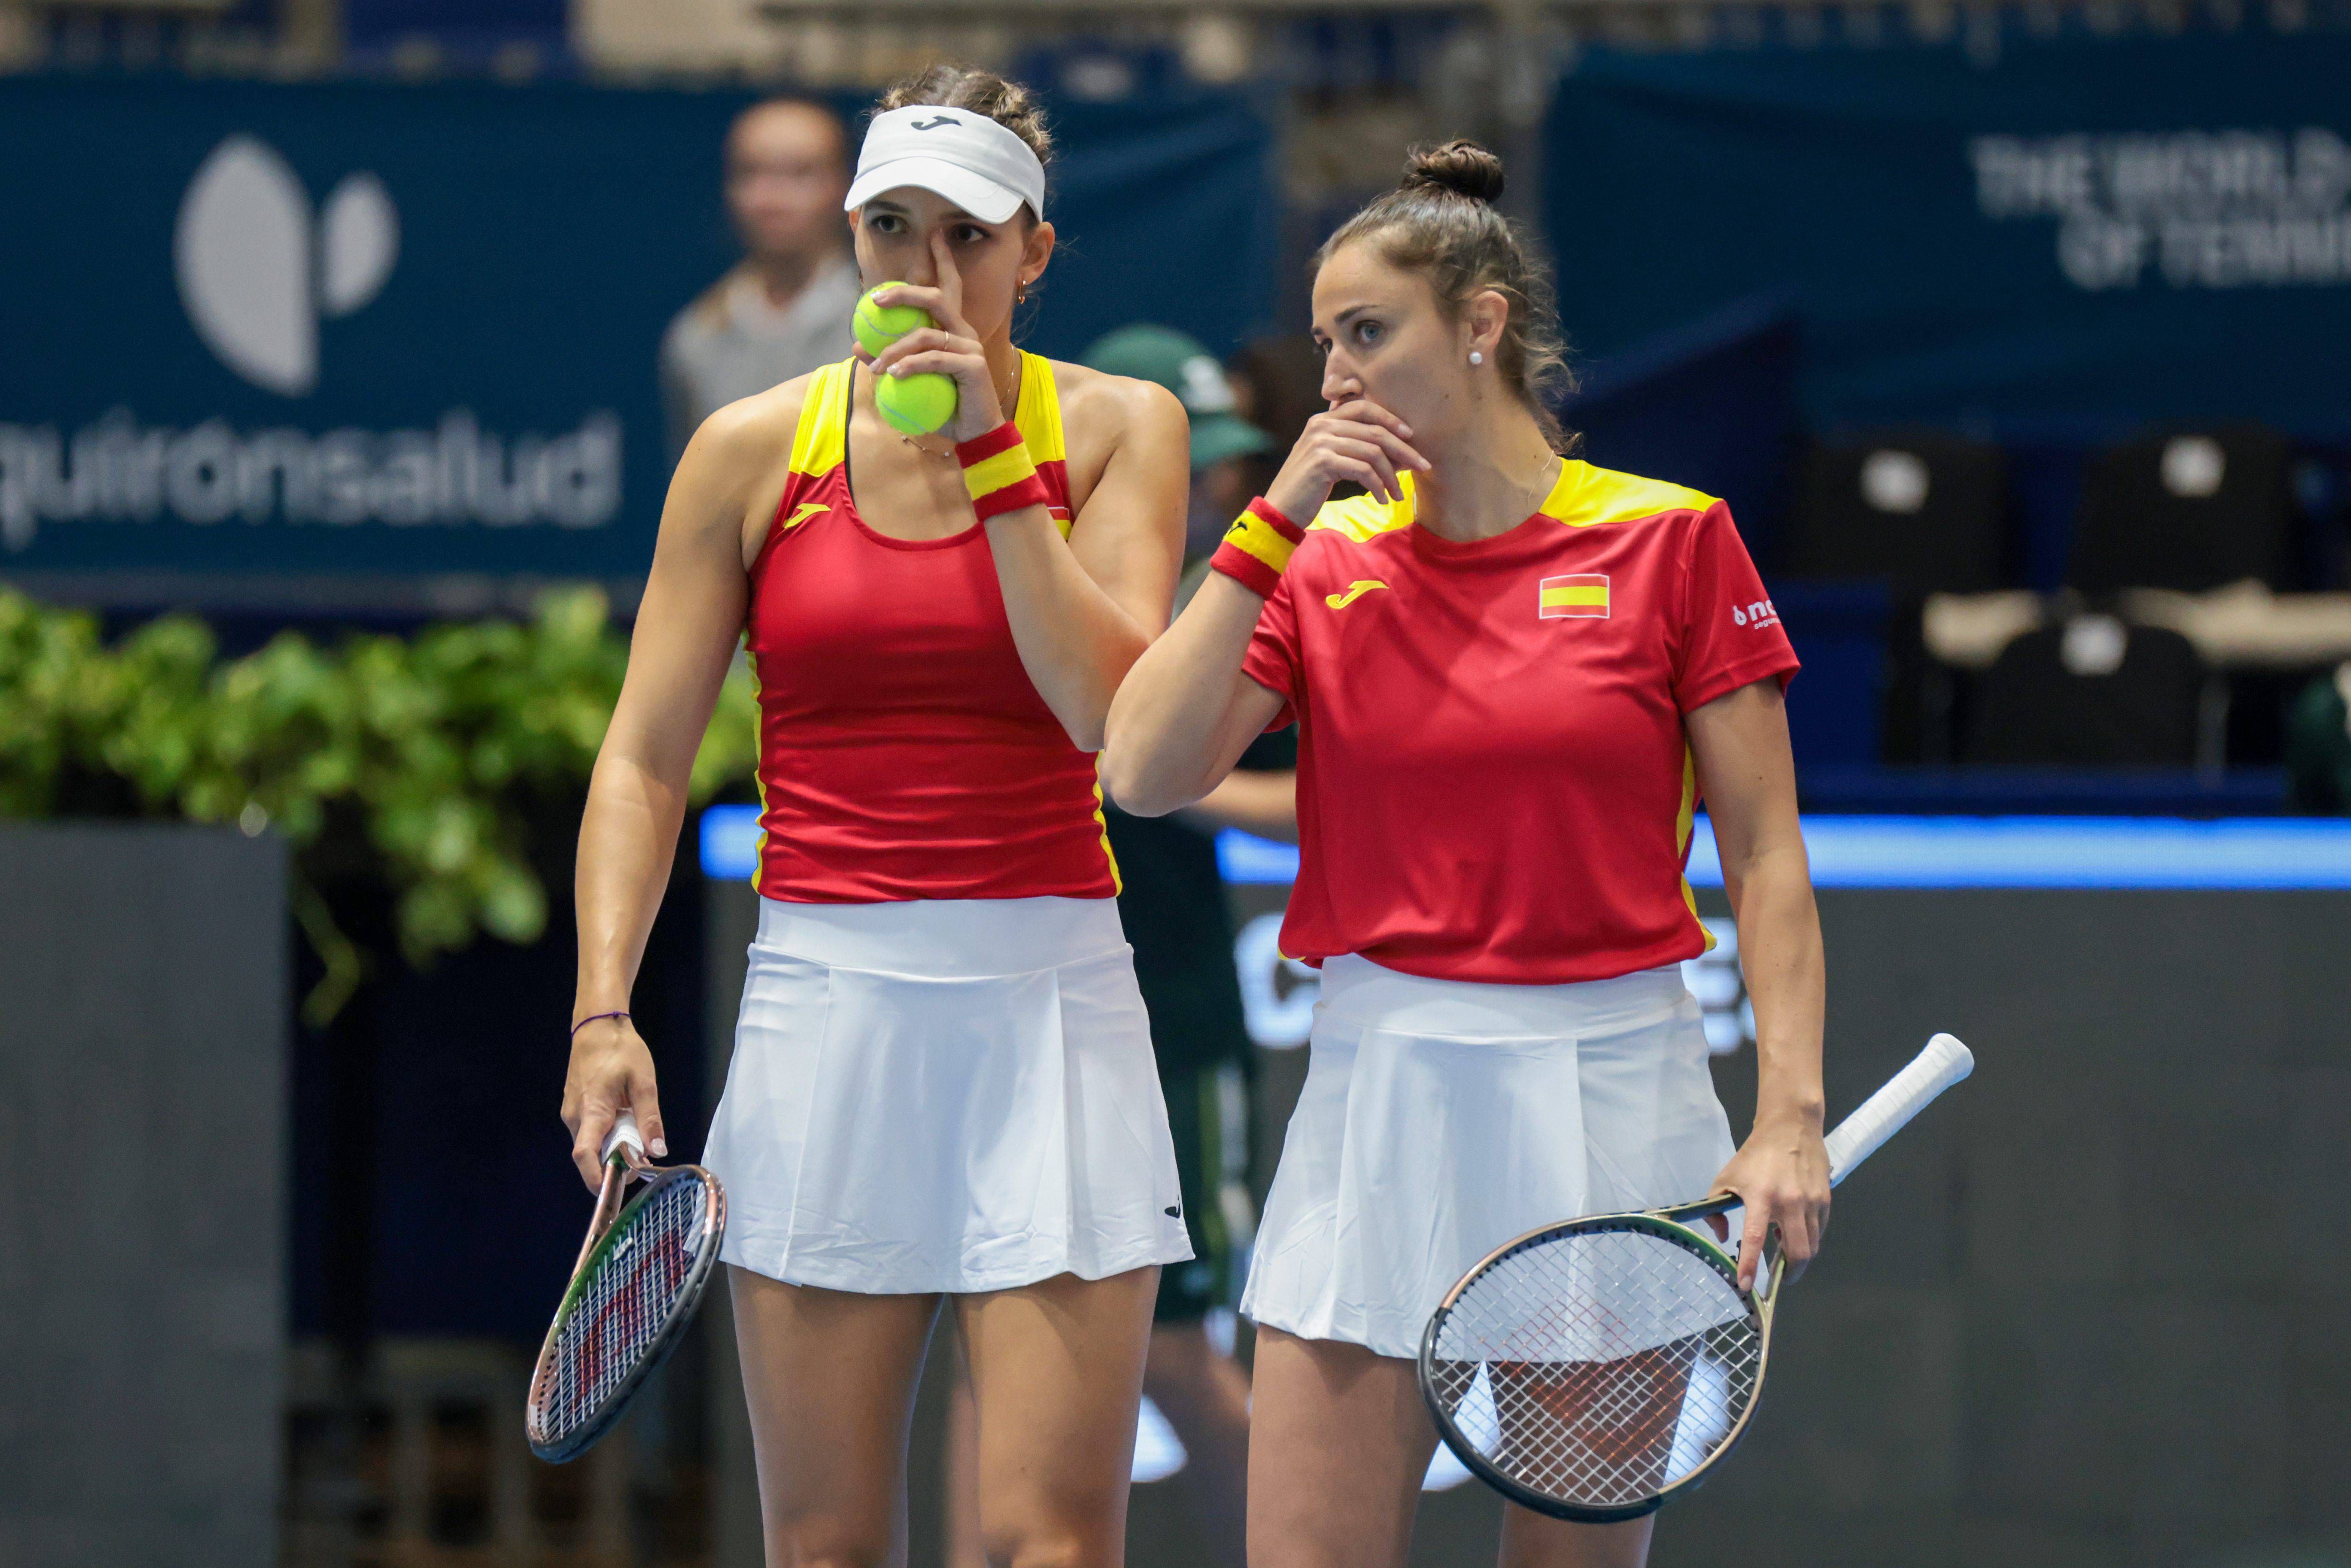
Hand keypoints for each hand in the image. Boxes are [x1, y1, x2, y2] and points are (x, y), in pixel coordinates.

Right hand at [560, 1015, 665, 1191]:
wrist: (596, 1026)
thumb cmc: (621, 1050)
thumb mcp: (643, 1081)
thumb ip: (649, 1118)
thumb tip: (657, 1151)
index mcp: (591, 1110)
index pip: (585, 1155)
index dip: (595, 1179)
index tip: (611, 1193)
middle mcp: (575, 1116)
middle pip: (590, 1154)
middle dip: (613, 1165)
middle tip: (641, 1162)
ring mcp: (572, 1112)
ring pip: (590, 1144)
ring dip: (612, 1149)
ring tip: (635, 1138)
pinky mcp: (575, 1108)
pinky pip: (590, 1132)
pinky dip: (607, 1136)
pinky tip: (624, 1124)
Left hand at [861, 230, 1008, 444]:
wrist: (975, 433)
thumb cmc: (944, 405)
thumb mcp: (912, 381)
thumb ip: (889, 360)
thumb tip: (857, 345)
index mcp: (953, 328)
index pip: (949, 287)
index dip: (943, 259)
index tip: (933, 236)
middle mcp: (963, 331)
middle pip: (934, 298)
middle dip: (904, 293)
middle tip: (876, 300)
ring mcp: (970, 346)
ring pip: (926, 334)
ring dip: (895, 349)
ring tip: (876, 367)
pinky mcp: (973, 365)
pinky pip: (933, 360)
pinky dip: (910, 366)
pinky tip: (892, 375)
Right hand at [1263, 383, 1427, 520]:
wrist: (1280, 509)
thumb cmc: (1308, 488)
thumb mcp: (1330, 460)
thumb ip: (1353, 447)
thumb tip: (1398, 451)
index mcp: (1322, 420)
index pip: (1364, 408)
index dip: (1390, 419)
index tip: (1411, 436)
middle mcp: (1321, 426)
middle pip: (1374, 431)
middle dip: (1403, 449)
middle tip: (1422, 466)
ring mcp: (1321, 443)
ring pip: (1373, 452)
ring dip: (1391, 476)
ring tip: (1397, 494)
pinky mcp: (1323, 463)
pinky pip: (1364, 470)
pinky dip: (1378, 486)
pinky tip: (1382, 499)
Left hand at [1704, 1112, 1830, 1290]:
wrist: (1791, 1127)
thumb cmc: (1754, 1154)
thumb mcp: (1727, 1177)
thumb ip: (1715, 1208)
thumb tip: (1721, 1237)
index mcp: (1760, 1196)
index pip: (1754, 1238)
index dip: (1749, 1264)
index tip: (1745, 1285)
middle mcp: (1789, 1201)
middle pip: (1798, 1252)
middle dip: (1789, 1273)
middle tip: (1778, 1278)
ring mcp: (1811, 1201)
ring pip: (1812, 1246)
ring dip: (1799, 1258)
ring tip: (1785, 1255)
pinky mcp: (1825, 1200)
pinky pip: (1819, 1231)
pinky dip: (1808, 1240)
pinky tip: (1795, 1233)